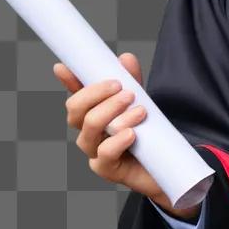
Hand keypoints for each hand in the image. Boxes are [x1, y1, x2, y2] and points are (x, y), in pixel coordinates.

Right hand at [54, 52, 198, 220]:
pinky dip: (117, 141)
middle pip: (75, 110)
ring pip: (89, 129)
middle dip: (97, 94)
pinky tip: (131, 134)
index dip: (68, 81)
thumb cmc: (148, 134)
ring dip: (112, 114)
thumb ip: (132, 81)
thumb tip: (124, 58)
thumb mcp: (141, 102)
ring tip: (140, 110)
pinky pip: (104, 154)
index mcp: (93, 114)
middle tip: (125, 89)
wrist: (165, 167)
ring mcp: (94, 151)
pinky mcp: (107, 169)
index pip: (76, 95)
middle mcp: (89, 132)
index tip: (63, 67)